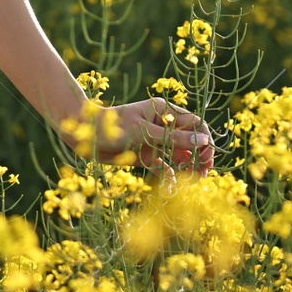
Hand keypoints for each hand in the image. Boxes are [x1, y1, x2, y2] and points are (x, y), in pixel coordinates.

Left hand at [63, 98, 214, 183]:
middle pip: (191, 141)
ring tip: (191, 180)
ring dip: (187, 167)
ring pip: (180, 155)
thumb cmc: (114, 126)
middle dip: (199, 157)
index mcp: (164, 112)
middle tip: (203, 174)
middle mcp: (163, 125)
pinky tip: (168, 177)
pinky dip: (169, 172)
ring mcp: (155, 141)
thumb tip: (204, 140)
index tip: (206, 158)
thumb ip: (174, 139)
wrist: (85, 136)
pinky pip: (165, 165)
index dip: (205, 140)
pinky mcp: (146, 154)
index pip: (196, 124)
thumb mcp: (145, 132)